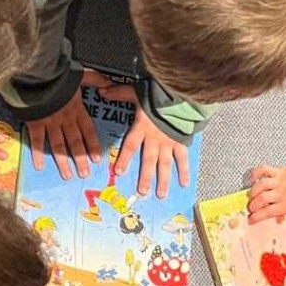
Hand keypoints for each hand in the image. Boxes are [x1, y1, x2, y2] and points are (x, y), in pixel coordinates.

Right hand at [25, 74, 103, 179]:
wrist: (37, 72)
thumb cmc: (58, 74)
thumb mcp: (80, 74)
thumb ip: (95, 79)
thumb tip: (109, 82)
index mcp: (77, 109)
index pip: (88, 130)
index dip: (92, 145)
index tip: (97, 159)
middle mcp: (65, 119)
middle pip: (74, 142)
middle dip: (80, 158)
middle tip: (84, 174)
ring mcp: (50, 122)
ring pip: (58, 145)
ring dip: (63, 161)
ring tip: (67, 175)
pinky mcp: (35, 122)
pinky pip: (37, 141)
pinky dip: (38, 154)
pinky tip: (40, 166)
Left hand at [88, 73, 188, 198]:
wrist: (181, 94)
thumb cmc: (157, 93)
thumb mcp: (135, 91)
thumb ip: (118, 93)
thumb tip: (101, 91)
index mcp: (142, 128)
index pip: (131, 145)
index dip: (124, 159)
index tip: (118, 172)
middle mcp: (155, 139)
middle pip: (148, 160)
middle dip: (145, 177)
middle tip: (142, 192)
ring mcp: (169, 142)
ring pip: (165, 164)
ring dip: (163, 180)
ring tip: (160, 194)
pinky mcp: (181, 141)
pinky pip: (183, 158)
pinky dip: (184, 170)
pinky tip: (184, 183)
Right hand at [248, 163, 285, 243]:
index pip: (267, 212)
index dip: (257, 217)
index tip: (250, 220)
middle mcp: (280, 193)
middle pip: (261, 199)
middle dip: (253, 206)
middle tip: (251, 209)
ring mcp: (278, 181)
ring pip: (260, 185)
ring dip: (253, 192)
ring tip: (251, 197)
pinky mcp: (279, 171)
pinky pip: (264, 170)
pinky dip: (256, 173)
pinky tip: (252, 178)